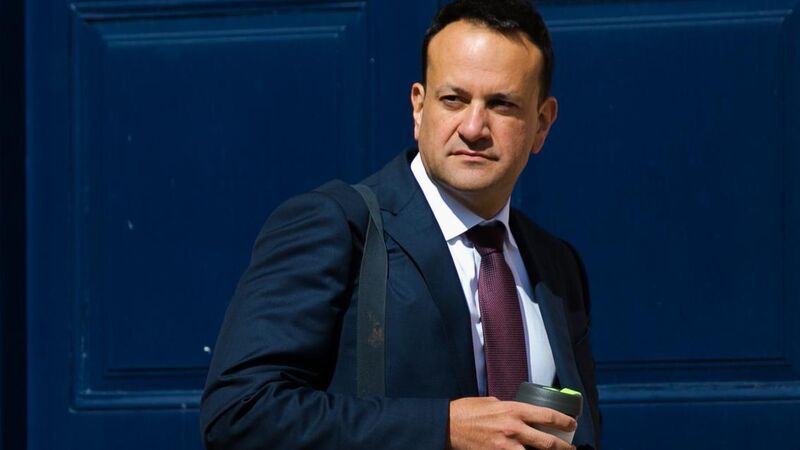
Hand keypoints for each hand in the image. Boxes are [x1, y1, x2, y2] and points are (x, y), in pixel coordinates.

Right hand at [448, 397, 576, 449]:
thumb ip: (509, 409)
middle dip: (564, 448)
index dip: (564, 421)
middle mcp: (513, 428)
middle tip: (571, 448)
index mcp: (513, 410)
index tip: (572, 424)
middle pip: (548, 442)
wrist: (447, 426)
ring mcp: (505, 446)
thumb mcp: (492, 402)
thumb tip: (522, 414)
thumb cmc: (467, 411)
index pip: (547, 416)